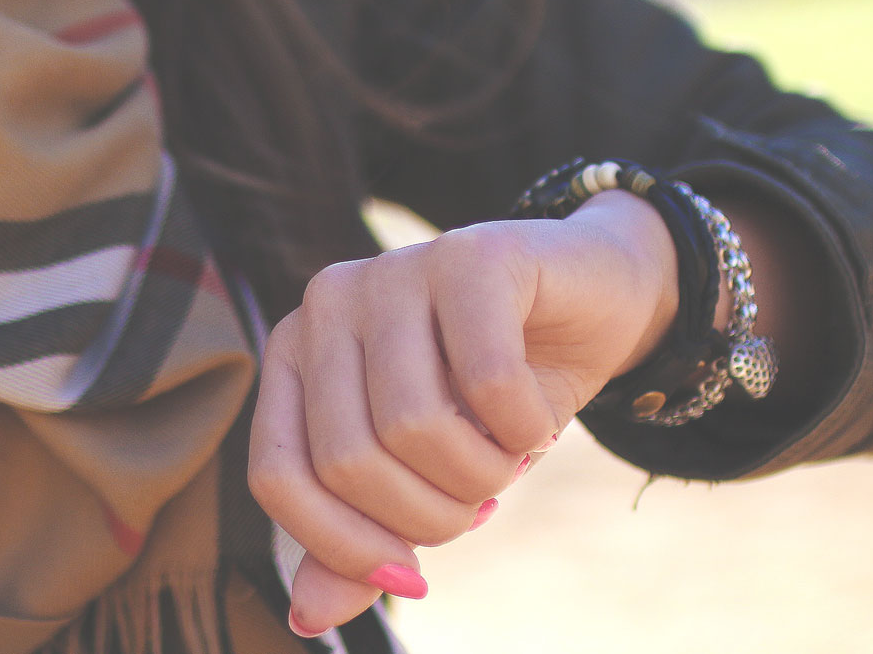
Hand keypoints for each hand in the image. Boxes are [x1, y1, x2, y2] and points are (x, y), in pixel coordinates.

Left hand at [248, 190, 680, 635]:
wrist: (595, 301)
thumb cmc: (493, 398)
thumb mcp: (424, 478)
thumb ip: (360, 540)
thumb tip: (306, 617)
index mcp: (293, 354)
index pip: (277, 477)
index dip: (344, 548)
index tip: (412, 579)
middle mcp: (327, 302)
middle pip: (348, 461)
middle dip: (428, 517)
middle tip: (479, 501)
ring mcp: (396, 269)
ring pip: (414, 427)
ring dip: (481, 475)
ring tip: (506, 456)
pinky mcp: (473, 255)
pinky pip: (488, 383)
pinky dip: (525, 430)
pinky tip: (538, 418)